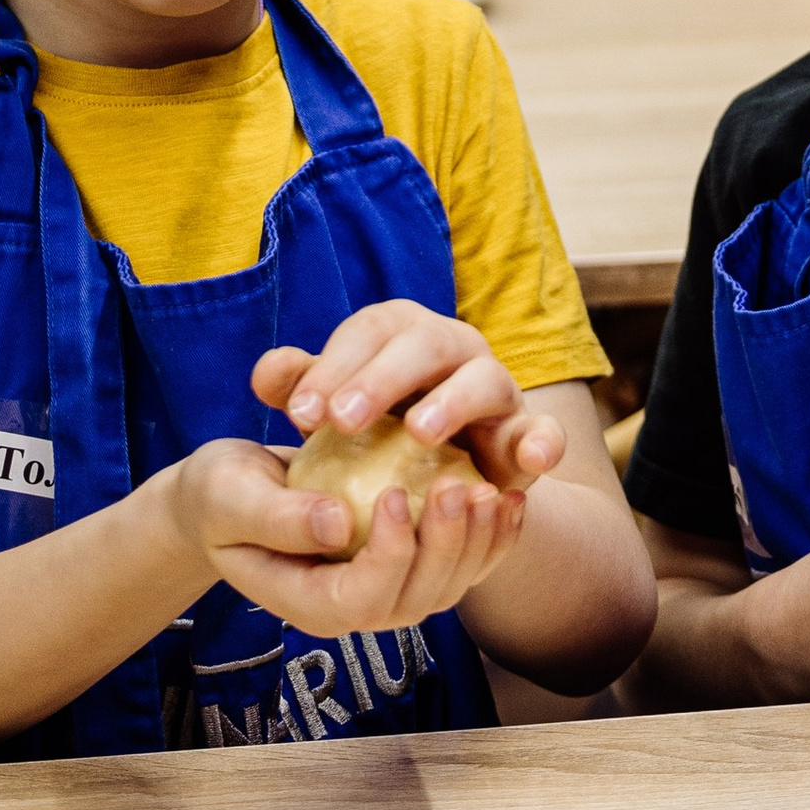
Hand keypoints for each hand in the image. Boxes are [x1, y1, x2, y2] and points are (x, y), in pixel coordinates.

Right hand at [164, 430, 525, 637]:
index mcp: (308, 603)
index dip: (392, 552)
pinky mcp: (404, 564)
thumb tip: (339, 524)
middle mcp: (353, 608)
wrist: (229, 496)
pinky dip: (486, 537)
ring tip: (487, 490)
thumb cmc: (218, 496)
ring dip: (475, 542)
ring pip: (446, 586)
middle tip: (460, 485)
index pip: (364, 597)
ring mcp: (384, 591)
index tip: (398, 490)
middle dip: (446, 545)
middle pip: (416, 598)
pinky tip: (504, 497)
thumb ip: (277, 517)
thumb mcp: (229, 498)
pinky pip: (456, 563)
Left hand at [255, 301, 563, 496]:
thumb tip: (266, 375)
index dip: (331, 368)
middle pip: (421, 345)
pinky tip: (531, 463)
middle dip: (380, 380)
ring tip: (418, 433)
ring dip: (452, 402)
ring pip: (482, 379)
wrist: (441, 478)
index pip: (364, 334)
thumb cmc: (376, 431)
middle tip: (341, 421)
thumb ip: (304, 388)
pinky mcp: (526, 432)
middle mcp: (452, 346)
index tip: (298, 416)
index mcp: (400, 331)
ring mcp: (495, 386)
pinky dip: (543, 442)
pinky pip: (541, 432)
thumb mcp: (336, 408)